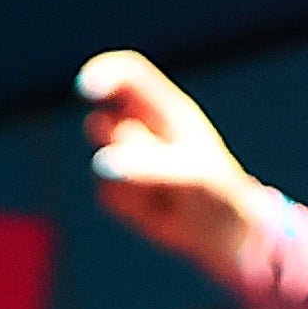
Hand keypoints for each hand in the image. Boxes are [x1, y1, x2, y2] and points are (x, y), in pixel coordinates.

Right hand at [76, 49, 266, 278]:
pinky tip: (158, 210)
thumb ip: (148, 165)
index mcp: (165, 109)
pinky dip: (132, 208)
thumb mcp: (190, 175)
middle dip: (116, 144)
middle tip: (154, 167)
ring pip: (102, 163)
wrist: (221, 235)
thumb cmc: (216, 193)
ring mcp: (125, 160)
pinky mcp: (117, 190)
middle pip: (104, 122)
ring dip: (131, 184)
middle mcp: (141, 128)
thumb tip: (102, 163)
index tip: (86, 89)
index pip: (127, 76)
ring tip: (167, 193)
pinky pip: (106, 195)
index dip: (104, 73)